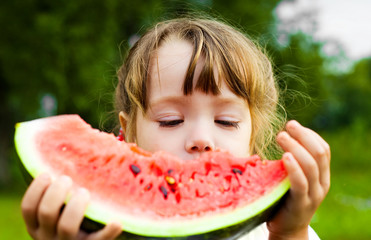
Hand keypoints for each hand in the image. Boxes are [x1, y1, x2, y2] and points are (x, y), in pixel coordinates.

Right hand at [21, 174, 121, 239]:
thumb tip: (68, 152)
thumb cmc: (72, 217)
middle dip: (56, 193)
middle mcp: (49, 236)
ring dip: (75, 207)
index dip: (36, 189)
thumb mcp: (57, 211)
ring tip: (84, 192)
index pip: (28, 208)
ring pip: (67, 227)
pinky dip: (107, 231)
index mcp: (37, 225)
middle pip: (46, 213)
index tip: (47, 174)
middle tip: (67, 179)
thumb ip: (57, 192)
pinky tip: (116, 221)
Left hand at [267, 120, 330, 239]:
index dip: (309, 134)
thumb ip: (293, 162)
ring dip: (296, 147)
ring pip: (311, 166)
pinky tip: (285, 156)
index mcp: (322, 175)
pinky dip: (294, 168)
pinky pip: (300, 183)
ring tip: (281, 136)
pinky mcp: (301, 204)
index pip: (323, 149)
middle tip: (287, 126)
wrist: (287, 229)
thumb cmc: (285, 198)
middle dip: (303, 136)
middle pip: (319, 153)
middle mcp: (322, 183)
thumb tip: (282, 136)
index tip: (293, 125)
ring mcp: (313, 195)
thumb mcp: (293, 178)